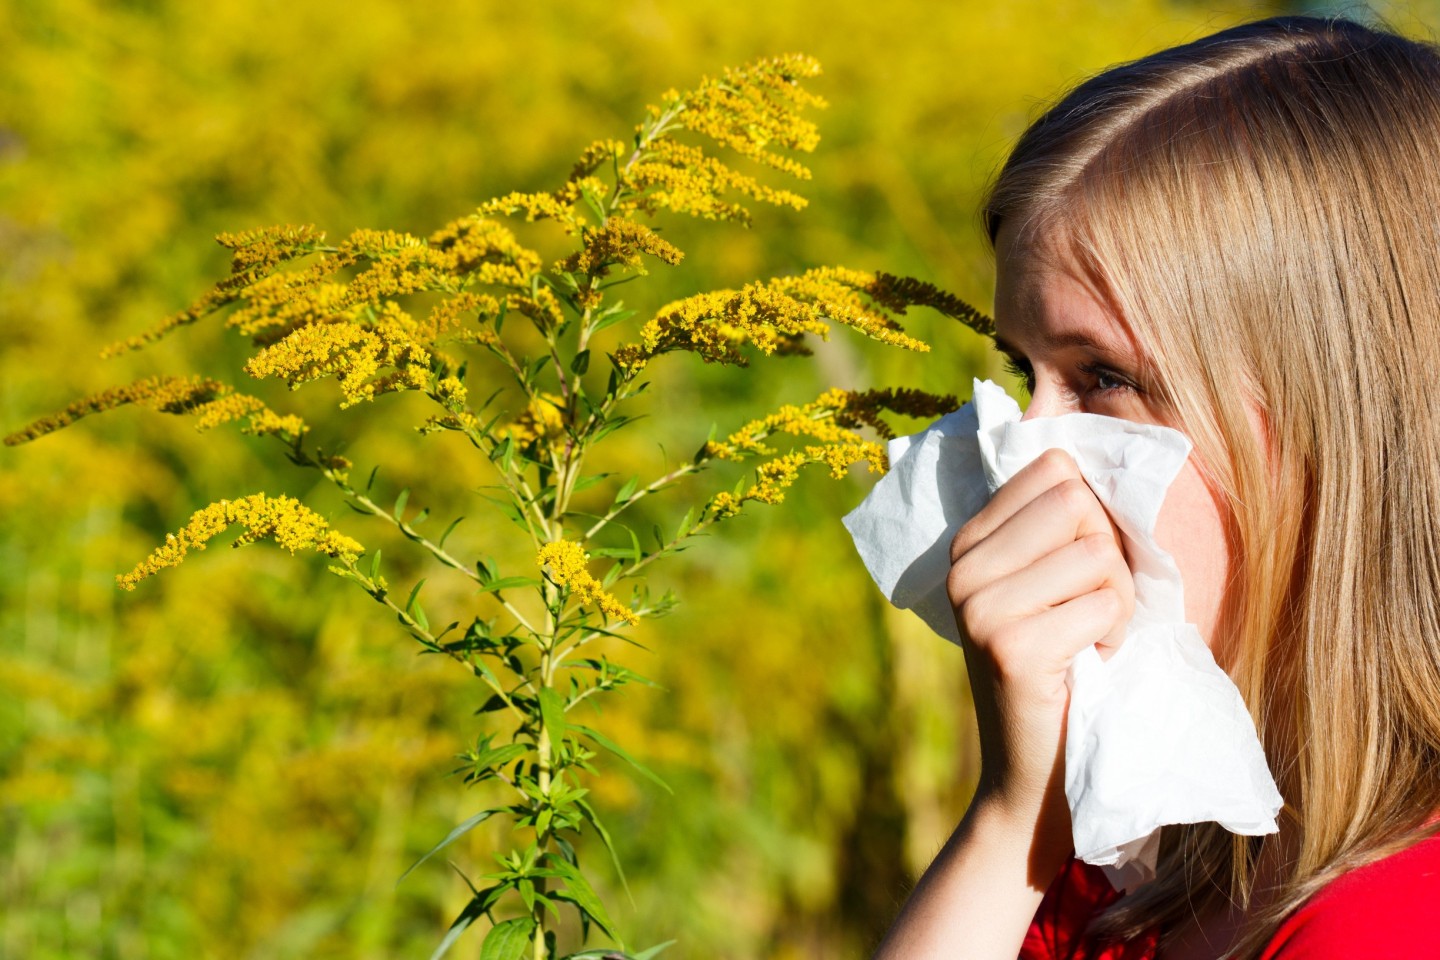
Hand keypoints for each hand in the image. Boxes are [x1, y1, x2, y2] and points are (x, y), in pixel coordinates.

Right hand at [948, 448, 1134, 870]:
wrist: (1037, 778)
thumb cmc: (1067, 672)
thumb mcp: (1052, 587)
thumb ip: (1063, 527)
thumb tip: (1119, 447)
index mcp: (969, 542)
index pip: (1054, 468)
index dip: (1092, 515)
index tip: (1078, 573)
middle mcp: (963, 567)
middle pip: (1078, 502)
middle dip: (1109, 557)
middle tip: (1088, 612)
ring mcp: (980, 606)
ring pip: (1098, 552)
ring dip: (1117, 603)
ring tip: (1087, 642)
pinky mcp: (1010, 646)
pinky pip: (1104, 602)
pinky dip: (1115, 637)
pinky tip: (1087, 666)